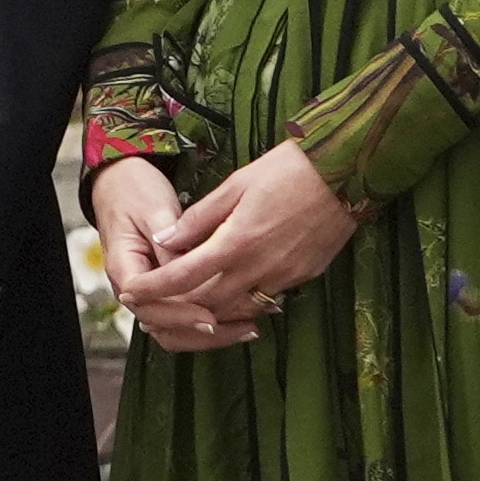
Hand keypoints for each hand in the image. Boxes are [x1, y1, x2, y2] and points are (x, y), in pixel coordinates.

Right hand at [88, 154, 224, 353]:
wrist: (120, 183)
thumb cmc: (135, 191)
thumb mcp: (154, 210)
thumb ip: (171, 243)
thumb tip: (189, 270)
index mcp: (124, 268)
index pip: (147, 306)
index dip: (178, 315)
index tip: (209, 316)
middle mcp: (135, 288)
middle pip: (162, 329)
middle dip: (200, 334)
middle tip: (243, 328)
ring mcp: (150, 291)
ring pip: (175, 331)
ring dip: (208, 336)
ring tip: (248, 328)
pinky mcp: (165, 289)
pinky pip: (184, 315)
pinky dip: (210, 320)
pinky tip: (241, 317)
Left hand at [112, 140, 357, 348]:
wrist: (346, 172)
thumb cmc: (287, 170)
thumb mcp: (235, 184)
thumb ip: (198, 217)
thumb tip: (165, 239)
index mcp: (236, 241)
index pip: (184, 276)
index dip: (155, 289)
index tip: (132, 293)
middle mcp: (260, 266)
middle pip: (209, 303)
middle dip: (179, 307)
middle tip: (157, 303)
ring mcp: (286, 276)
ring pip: (239, 308)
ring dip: (212, 310)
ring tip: (190, 302)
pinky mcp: (305, 277)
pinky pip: (266, 300)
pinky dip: (244, 302)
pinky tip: (232, 292)